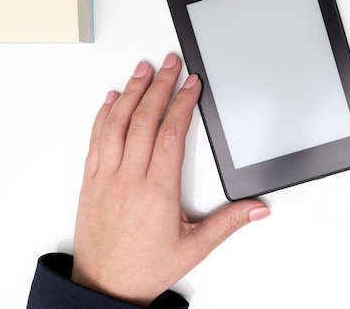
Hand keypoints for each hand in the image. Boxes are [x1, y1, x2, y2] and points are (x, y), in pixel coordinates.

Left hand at [71, 54, 269, 305]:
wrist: (104, 286)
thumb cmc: (145, 267)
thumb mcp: (195, 247)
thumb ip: (229, 222)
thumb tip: (258, 208)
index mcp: (157, 191)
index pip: (171, 134)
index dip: (183, 103)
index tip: (192, 84)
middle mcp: (129, 179)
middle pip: (144, 119)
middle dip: (160, 85)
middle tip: (171, 62)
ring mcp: (106, 177)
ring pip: (117, 123)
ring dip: (131, 92)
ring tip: (143, 69)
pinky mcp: (91, 181)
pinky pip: (96, 139)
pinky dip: (103, 114)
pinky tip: (111, 99)